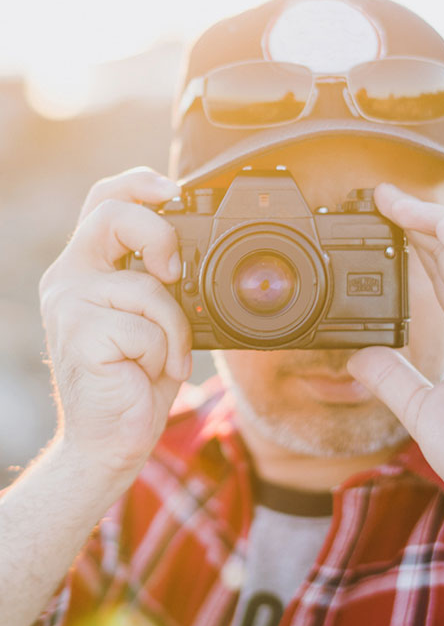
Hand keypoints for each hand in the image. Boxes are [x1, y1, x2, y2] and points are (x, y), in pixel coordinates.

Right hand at [39, 168, 191, 477]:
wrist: (109, 441)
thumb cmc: (134, 378)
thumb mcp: (150, 318)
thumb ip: (157, 279)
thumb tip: (191, 250)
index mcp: (86, 267)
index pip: (102, 201)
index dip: (137, 184)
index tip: (174, 190)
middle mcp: (69, 278)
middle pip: (112, 215)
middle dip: (160, 236)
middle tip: (175, 273)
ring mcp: (69, 306)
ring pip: (146, 287)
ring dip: (173, 330)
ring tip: (161, 358)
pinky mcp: (81, 335)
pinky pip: (148, 329)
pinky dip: (165, 355)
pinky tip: (148, 375)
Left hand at [347, 182, 443, 527]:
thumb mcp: (419, 408)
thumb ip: (392, 378)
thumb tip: (356, 357)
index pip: (442, 274)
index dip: (414, 245)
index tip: (382, 222)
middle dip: (417, 222)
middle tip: (382, 197)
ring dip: (435, 223)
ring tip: (398, 201)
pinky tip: (439, 226)